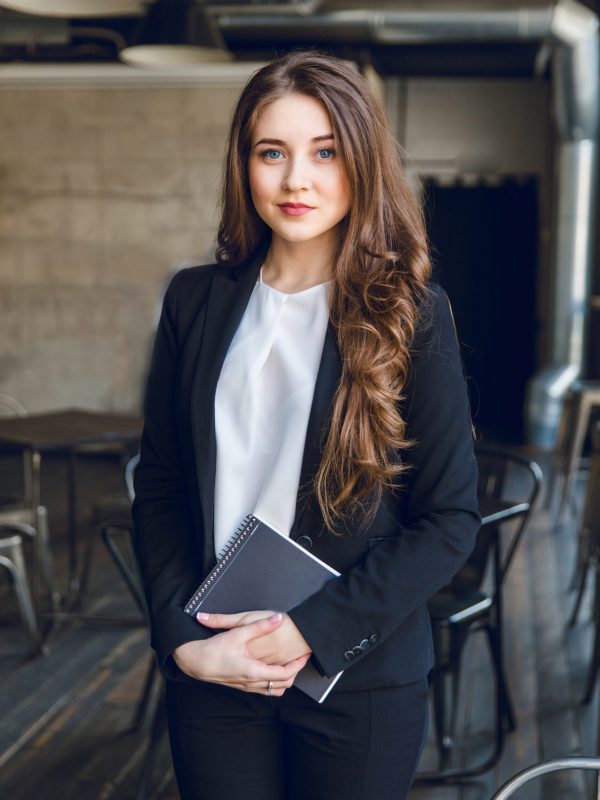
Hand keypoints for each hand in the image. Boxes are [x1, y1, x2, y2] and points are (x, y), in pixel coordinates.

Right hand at [173, 614, 309, 695]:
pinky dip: (272, 680)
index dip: (298, 665)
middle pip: (282, 685)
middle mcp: (252, 683)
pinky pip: (263, 689)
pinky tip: (271, 667)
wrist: (195, 662)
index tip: (305, 655)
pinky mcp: (241, 685)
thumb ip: (260, 626)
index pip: (285, 675)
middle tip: (300, 658)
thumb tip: (278, 619)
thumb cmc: (214, 649)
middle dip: (294, 673)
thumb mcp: (238, 633)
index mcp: (253, 672)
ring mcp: (246, 686)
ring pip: (273, 690)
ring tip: (289, 663)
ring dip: (284, 679)